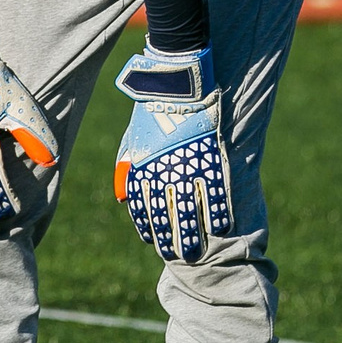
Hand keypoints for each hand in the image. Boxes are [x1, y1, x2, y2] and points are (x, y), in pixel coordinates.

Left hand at [112, 46, 229, 263]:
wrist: (174, 86)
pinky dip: (216, 212)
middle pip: (166, 217)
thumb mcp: (131, 141)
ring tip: (198, 251)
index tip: (155, 242)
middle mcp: (161, 174)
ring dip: (193, 234)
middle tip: (181, 256)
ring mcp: (185, 169)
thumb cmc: (150, 113)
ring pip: (189, 211)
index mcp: (141, 170)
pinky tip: (220, 227)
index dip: (150, 229)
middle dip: (172, 240)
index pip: (143, 209)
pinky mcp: (207, 160)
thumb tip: (121, 197)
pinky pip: (213, 193)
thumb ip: (126, 170)